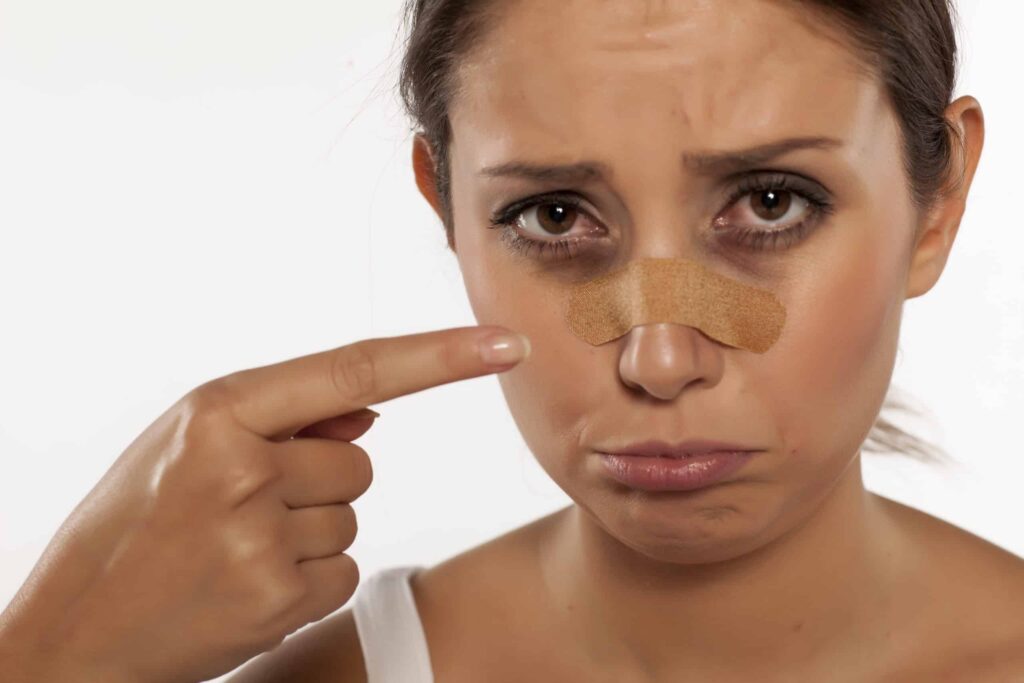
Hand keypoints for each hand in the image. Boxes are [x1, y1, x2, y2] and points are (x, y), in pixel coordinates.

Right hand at [0, 325, 530, 682]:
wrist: (74, 635)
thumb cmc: (130, 528)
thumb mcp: (185, 443)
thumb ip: (284, 417)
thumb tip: (374, 405)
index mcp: (218, 410)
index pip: (356, 369)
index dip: (440, 355)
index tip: (507, 345)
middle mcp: (244, 466)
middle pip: (359, 460)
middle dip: (318, 481)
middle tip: (241, 512)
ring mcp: (262, 537)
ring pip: (351, 516)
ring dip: (308, 532)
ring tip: (233, 550)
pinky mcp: (278, 598)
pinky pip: (345, 570)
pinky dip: (310, 580)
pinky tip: (248, 585)